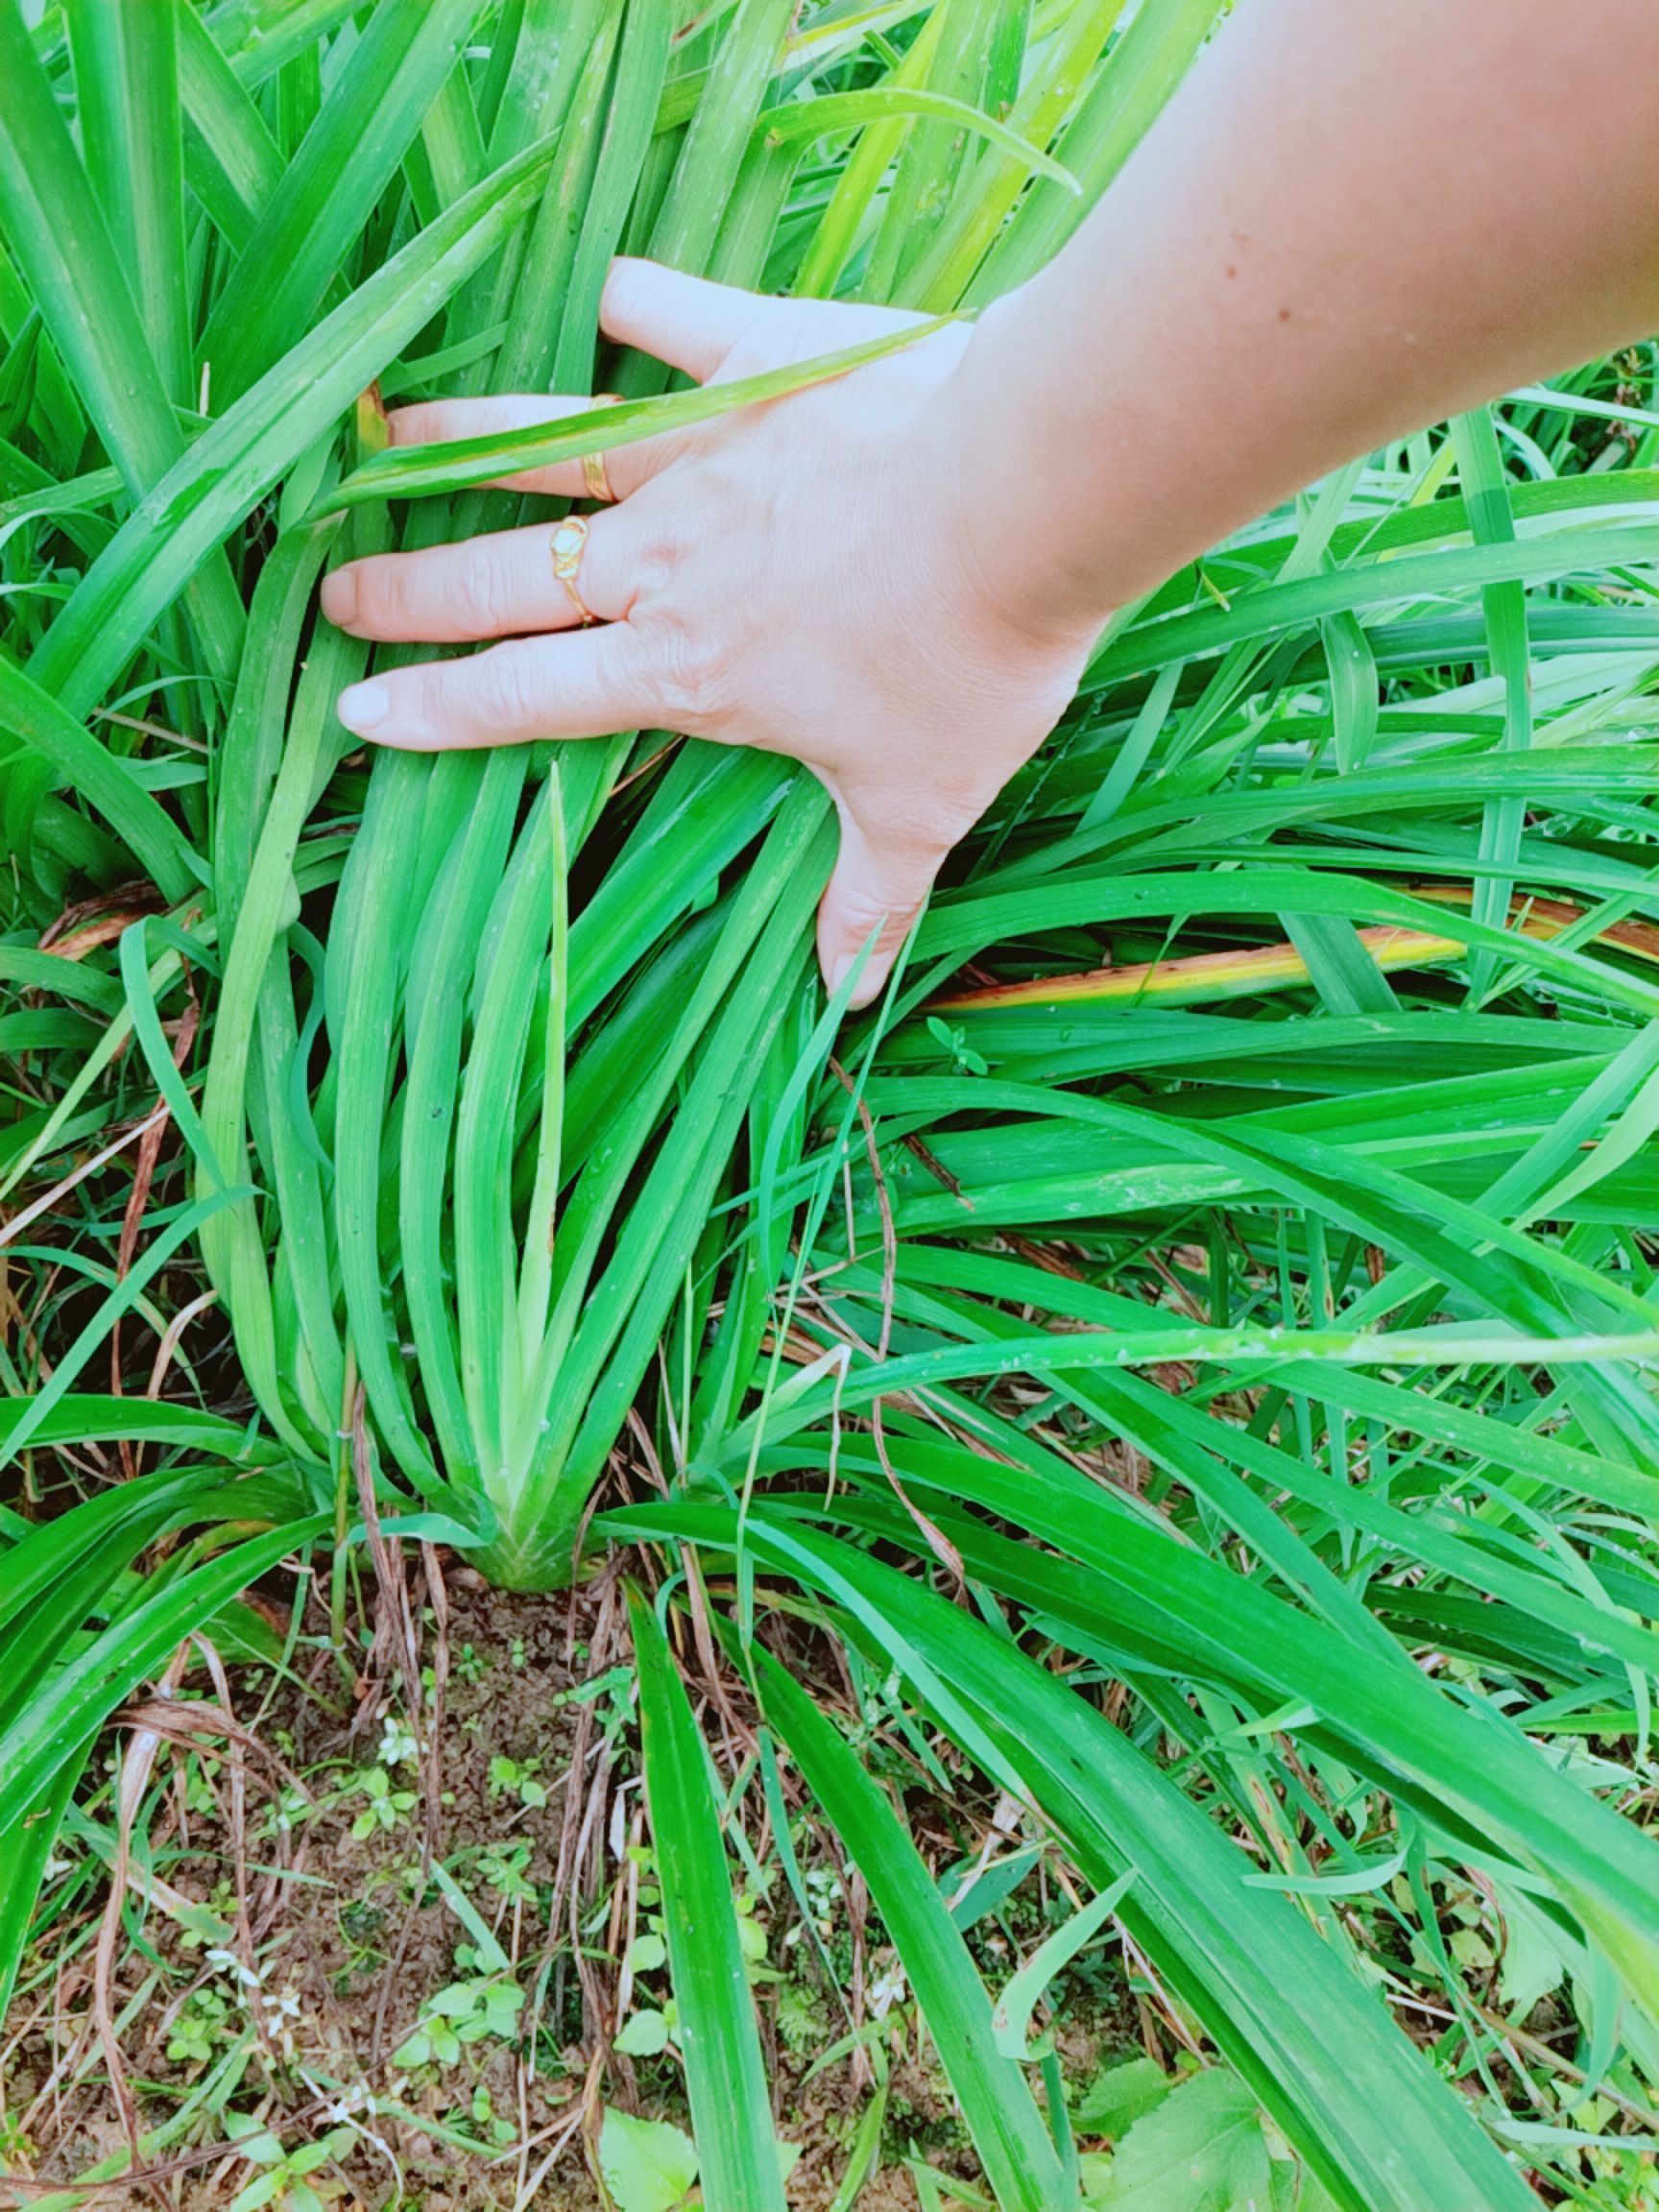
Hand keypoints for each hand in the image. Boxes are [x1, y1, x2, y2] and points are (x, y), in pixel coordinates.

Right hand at [322, 258, 1097, 1006]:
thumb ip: (869, 898)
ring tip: (388, 440)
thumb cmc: (966, 664)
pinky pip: (663, 312)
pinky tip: (590, 283)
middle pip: (501, 576)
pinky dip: (623, 298)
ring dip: (457, 444)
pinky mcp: (753, 354)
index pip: (526, 696)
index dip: (437, 709)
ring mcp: (696, 449)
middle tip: (331, 586)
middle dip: (406, 588)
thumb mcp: (917, 804)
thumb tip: (849, 1002)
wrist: (1026, 505)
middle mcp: (661, 561)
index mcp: (682, 669)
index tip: (359, 712)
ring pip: (544, 448)